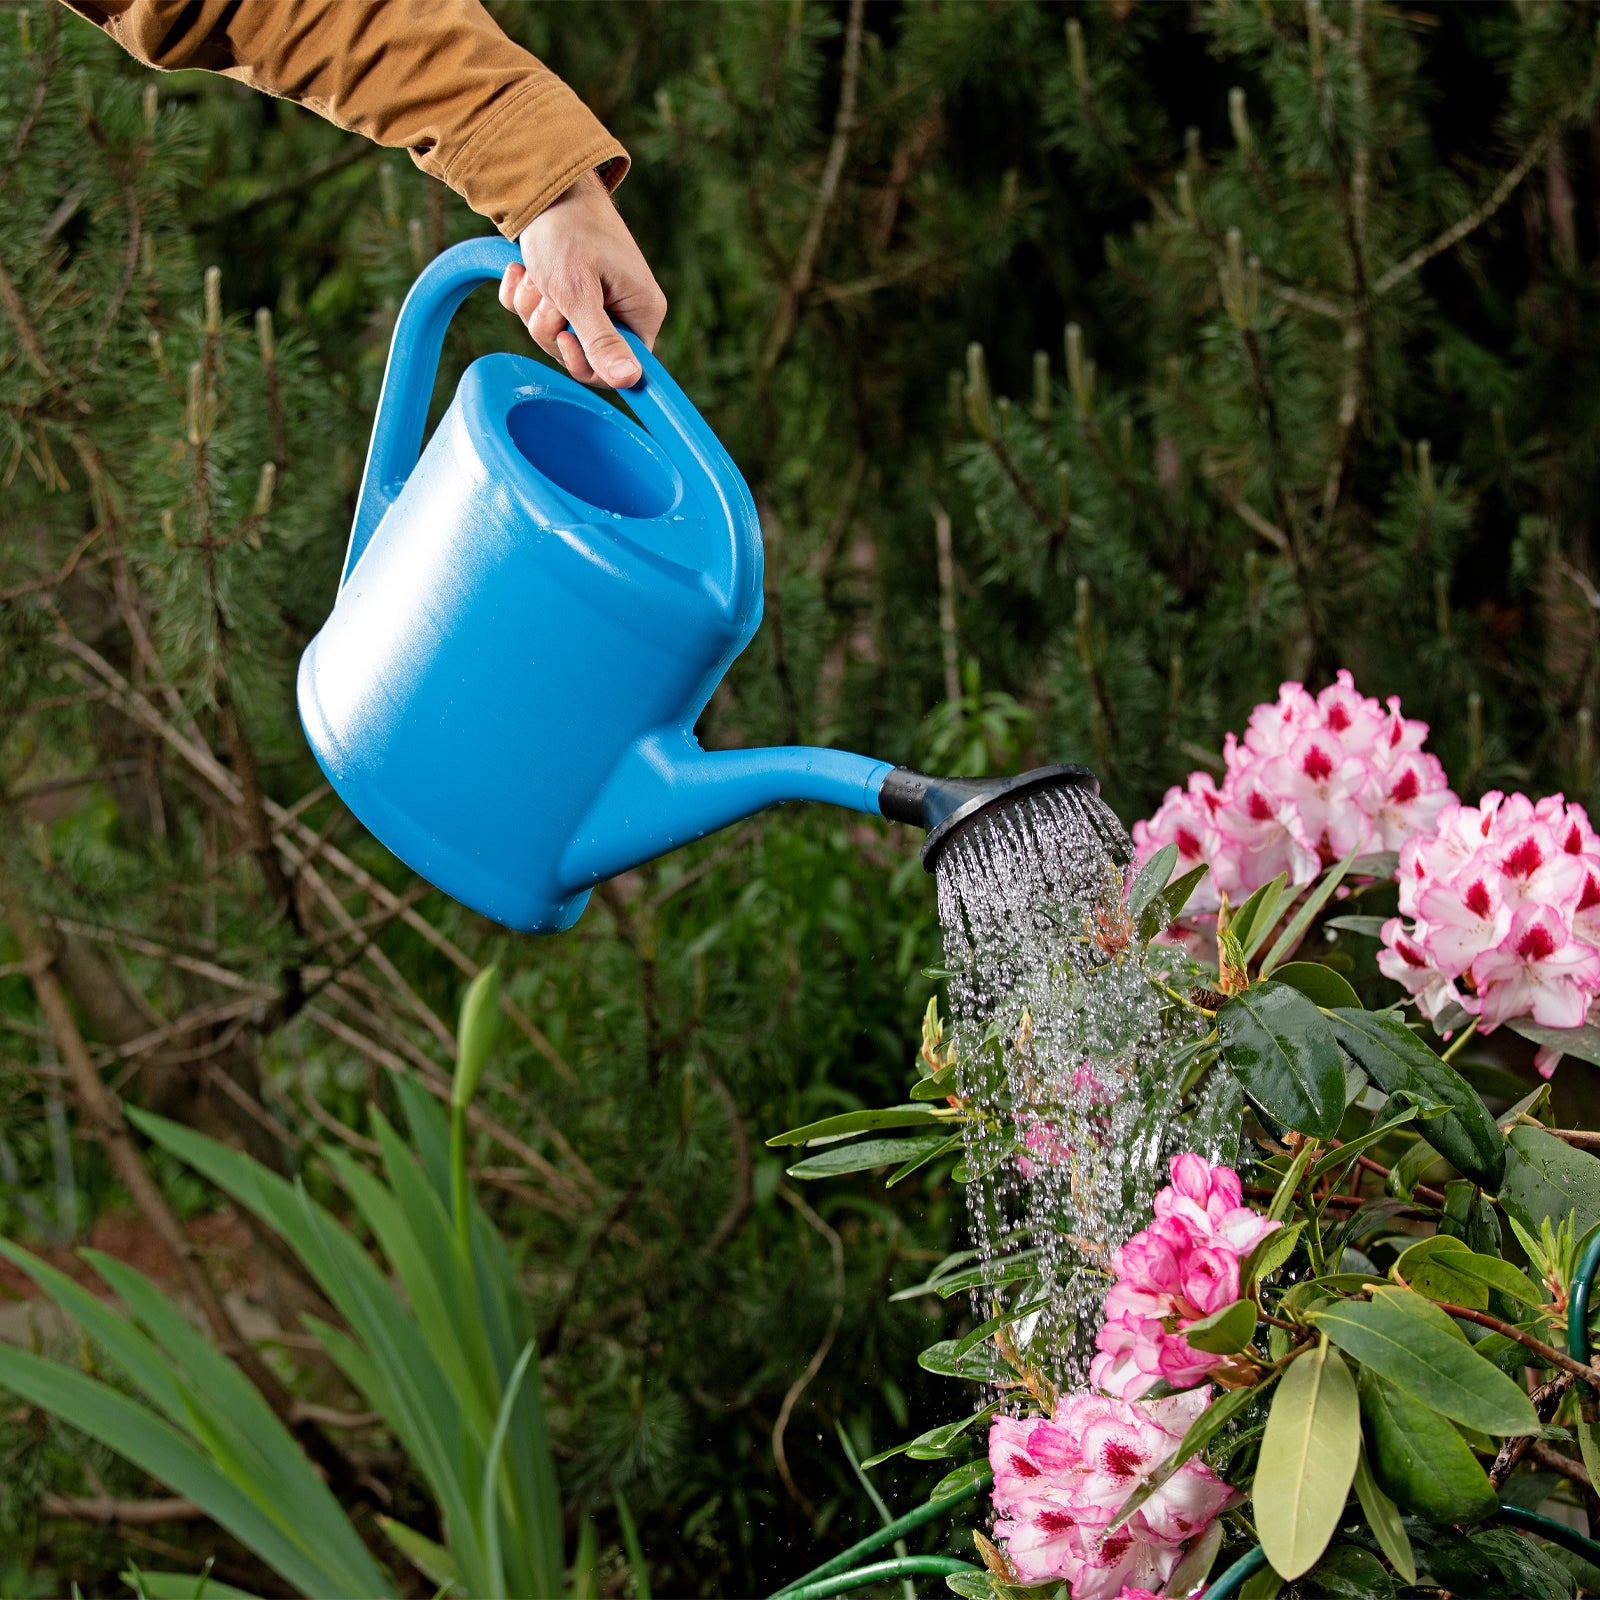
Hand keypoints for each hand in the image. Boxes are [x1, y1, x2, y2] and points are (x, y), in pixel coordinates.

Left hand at [499, 170, 666, 388]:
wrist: (544, 182)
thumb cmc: (567, 231)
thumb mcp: (579, 293)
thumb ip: (601, 341)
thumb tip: (630, 381)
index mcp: (641, 313)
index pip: (617, 369)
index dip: (584, 361)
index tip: (566, 335)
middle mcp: (623, 311)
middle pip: (580, 354)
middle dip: (551, 326)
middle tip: (547, 295)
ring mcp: (595, 301)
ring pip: (554, 335)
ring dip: (533, 307)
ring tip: (535, 276)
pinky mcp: (569, 290)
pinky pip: (538, 315)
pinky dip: (524, 294)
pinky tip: (524, 269)